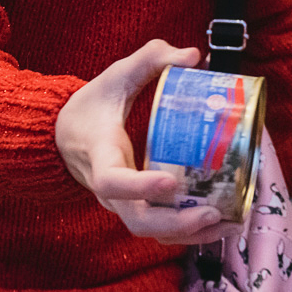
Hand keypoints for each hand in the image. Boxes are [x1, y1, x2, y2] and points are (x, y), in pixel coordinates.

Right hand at [54, 40, 240, 245]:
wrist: (62, 137)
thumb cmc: (91, 106)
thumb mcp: (114, 76)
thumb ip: (150, 59)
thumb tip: (194, 56)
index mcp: (100, 154)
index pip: (112, 181)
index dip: (140, 187)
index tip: (171, 183)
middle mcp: (108, 189)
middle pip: (137, 221)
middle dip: (177, 223)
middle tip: (213, 212)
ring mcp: (121, 204)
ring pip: (151, 232)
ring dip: (190, 235)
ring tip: (229, 224)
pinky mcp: (135, 208)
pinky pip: (160, 229)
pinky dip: (190, 233)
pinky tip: (224, 225)